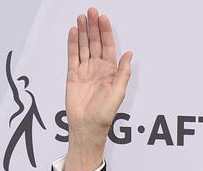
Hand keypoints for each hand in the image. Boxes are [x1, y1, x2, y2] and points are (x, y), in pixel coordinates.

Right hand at [66, 7, 132, 145]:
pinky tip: (74, 32)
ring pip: (84, 46)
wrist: (87, 126)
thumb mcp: (118, 93)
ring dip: (83, 32)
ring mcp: (85, 71)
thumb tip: (130, 54)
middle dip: (93, 27)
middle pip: (95, 43)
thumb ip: (123, 73)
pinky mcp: (73, 75)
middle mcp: (97, 69)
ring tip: (81, 18)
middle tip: (91, 12)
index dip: (106, 32)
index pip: (108, 47)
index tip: (103, 18)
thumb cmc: (104, 114)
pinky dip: (73, 43)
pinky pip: (73, 56)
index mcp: (110, 72)